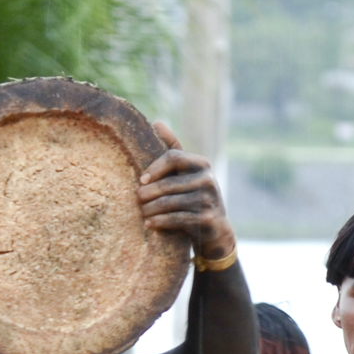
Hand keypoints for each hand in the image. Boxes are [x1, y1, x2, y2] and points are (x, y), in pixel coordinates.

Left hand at [139, 121, 235, 260]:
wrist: (216, 231)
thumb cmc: (195, 198)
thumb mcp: (187, 173)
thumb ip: (174, 150)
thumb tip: (157, 122)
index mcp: (201, 164)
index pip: (174, 157)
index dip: (154, 167)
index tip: (142, 179)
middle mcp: (208, 180)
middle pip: (169, 183)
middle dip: (149, 193)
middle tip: (137, 198)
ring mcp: (209, 201)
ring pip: (170, 203)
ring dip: (151, 209)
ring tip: (141, 212)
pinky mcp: (207, 219)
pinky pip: (177, 219)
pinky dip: (160, 222)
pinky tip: (150, 224)